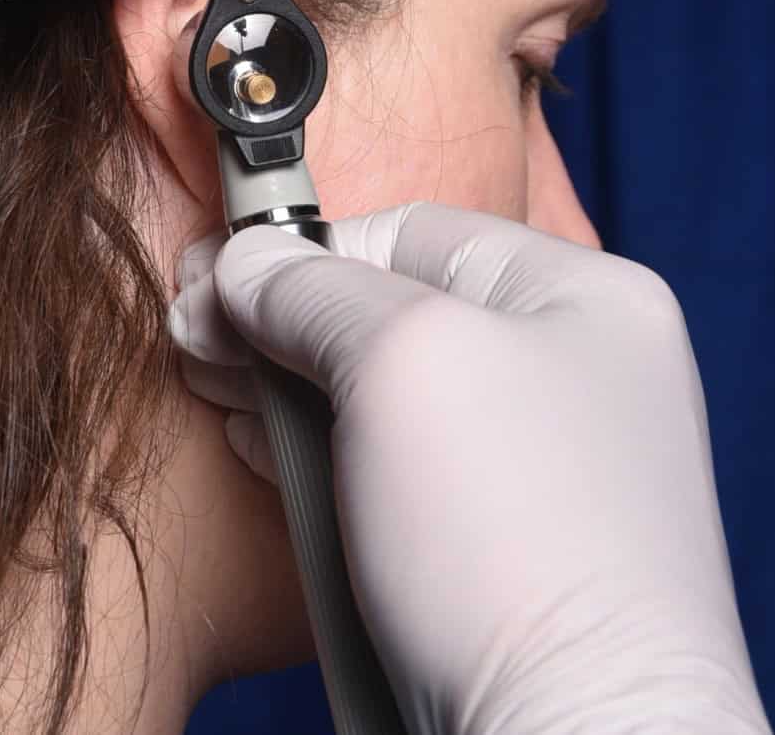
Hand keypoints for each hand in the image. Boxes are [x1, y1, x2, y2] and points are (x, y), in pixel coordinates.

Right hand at [169, 204, 772, 734]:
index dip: (304, 250)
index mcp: (583, 297)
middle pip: (387, 309)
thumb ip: (312, 290)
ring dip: (285, 382)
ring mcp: (532, 465)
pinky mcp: (490, 545)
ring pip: (377, 390)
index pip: (410, 229)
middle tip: (191, 335)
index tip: (214, 279)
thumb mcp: (403, 364)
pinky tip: (260, 446)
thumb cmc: (515, 545)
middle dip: (278, 318)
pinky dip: (317, 452)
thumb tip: (243, 260)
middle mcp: (566, 371)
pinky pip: (387, 468)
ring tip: (214, 387)